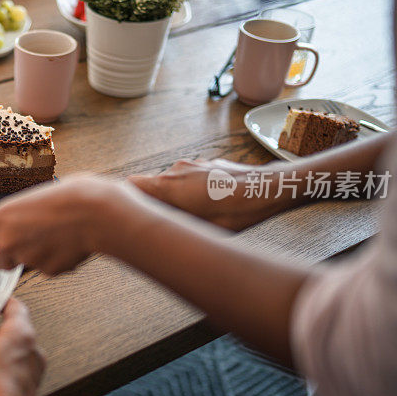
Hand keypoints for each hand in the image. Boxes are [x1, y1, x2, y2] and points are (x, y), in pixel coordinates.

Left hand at [0, 175, 122, 274]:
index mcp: (0, 218)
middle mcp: (7, 240)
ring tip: (59, 236)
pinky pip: (49, 269)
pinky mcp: (46, 270)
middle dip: (15, 258)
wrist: (94, 211)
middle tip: (35, 244)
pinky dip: (57, 261)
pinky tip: (70, 244)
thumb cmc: (69, 198)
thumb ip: (17, 218)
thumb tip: (15, 227)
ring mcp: (26, 257)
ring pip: (27, 265)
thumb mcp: (33, 199)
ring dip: (39, 257)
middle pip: (2, 262)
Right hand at [129, 158, 297, 230]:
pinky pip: (190, 178)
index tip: (129, 210)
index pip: (131, 185)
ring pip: (173, 183)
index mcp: (169, 187)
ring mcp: (192, 165)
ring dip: (178, 198)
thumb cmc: (237, 211)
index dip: (127, 198)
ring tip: (196, 215)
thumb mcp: (200, 228)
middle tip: (169, 221)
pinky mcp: (207, 164)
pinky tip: (211, 204)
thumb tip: (154, 232)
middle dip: (157, 203)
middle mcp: (176, 171)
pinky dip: (193, 190)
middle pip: (152, 186)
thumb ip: (171, 223)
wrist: (269, 189)